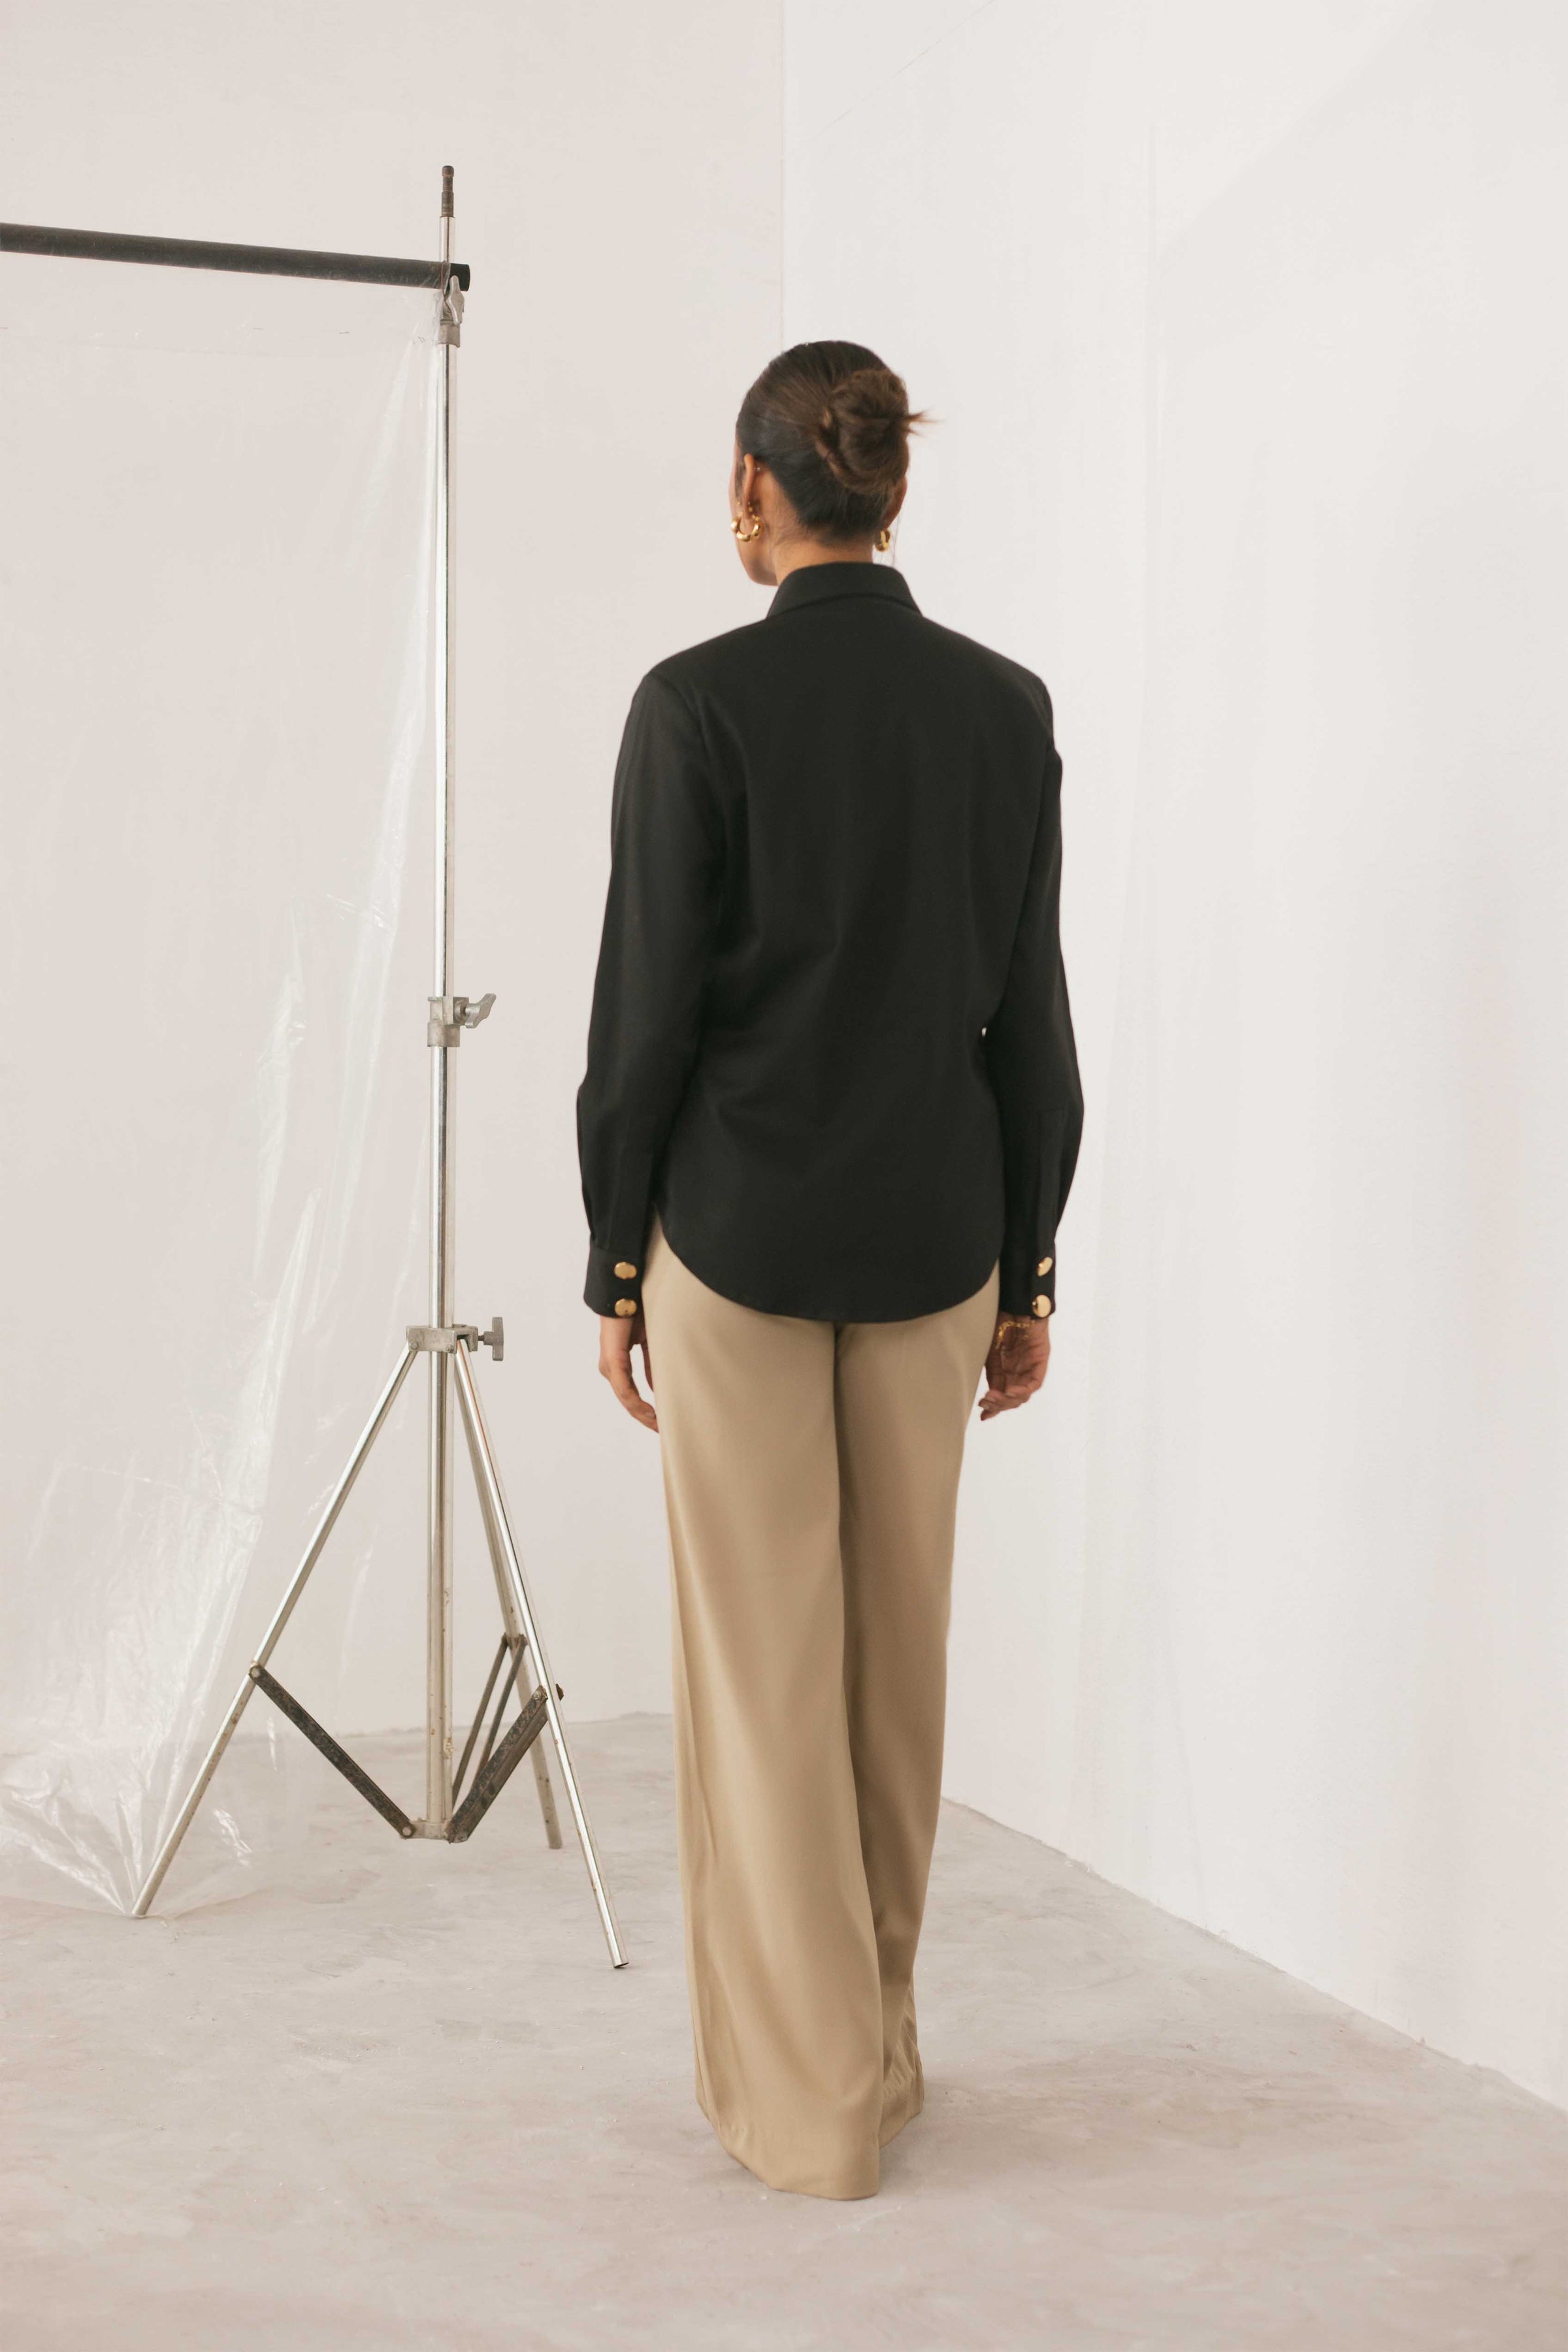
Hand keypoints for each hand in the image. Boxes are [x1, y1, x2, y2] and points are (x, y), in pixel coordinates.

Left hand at [598, 1309, 656, 1432]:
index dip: (646, 1410)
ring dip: (643, 1414)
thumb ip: (653, 1365)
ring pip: (625, 1399)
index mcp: (617, 1364)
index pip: (631, 1394)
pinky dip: (637, 1402)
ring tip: (658, 1426)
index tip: (661, 1422)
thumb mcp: (650, 1344)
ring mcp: (610, 1366)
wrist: (627, 1292)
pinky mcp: (613, 1361)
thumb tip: (659, 1388)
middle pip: (628, 1401)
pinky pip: (624, 1388)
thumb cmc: (638, 1312)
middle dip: (646, 1418)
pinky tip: (650, 1412)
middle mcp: (610, 1368)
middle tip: (662, 1431)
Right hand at [978, 1312, 1050, 1419]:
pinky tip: (1010, 1392)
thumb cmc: (999, 1322)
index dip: (994, 1407)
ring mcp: (1030, 1367)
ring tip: (994, 1399)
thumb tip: (991, 1396)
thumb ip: (993, 1375)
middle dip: (998, 1405)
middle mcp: (1019, 1371)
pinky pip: (1034, 1383)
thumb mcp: (990, 1353)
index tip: (983, 1415)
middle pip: (1012, 1397)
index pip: (1002, 1393)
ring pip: (1022, 1394)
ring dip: (1008, 1400)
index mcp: (1006, 1369)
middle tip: (985, 1406)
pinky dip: (1022, 1390)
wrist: (1012, 1303)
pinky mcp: (1041, 1361)